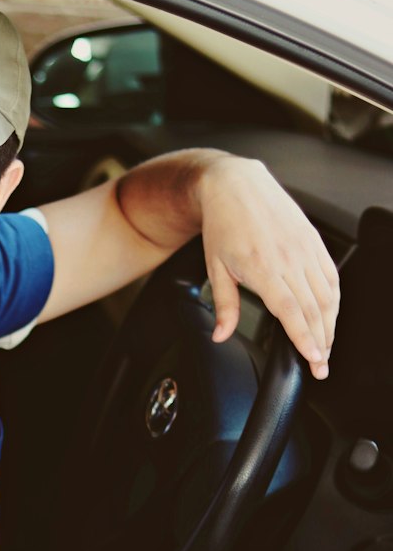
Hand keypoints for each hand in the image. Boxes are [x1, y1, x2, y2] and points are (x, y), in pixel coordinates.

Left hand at [198, 157, 339, 379]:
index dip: (304, 338)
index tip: (313, 358)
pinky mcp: (313, 241)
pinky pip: (330, 275)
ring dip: (330, 324)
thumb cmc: (223, 224)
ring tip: (326, 346)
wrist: (235, 185)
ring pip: (327, 294)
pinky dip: (334, 299)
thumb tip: (221, 335)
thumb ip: (224, 306)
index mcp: (263, 268)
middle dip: (321, 341)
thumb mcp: (215, 269)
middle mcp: (289, 259)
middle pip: (313, 308)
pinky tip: (331, 315)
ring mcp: (304, 249)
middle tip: (321, 365)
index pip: (291, 311)